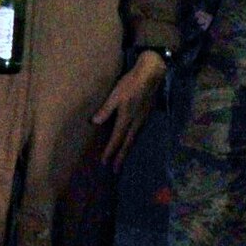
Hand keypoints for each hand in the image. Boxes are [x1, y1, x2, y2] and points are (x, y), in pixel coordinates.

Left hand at [91, 50, 167, 169]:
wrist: (151, 75)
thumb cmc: (130, 84)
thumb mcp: (115, 95)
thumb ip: (106, 110)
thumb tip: (94, 122)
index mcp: (126, 119)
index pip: (116, 139)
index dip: (110, 151)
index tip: (104, 162)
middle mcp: (136, 123)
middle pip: (127, 144)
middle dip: (120, 157)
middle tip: (115, 170)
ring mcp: (143, 120)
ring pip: (134, 140)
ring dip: (127, 151)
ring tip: (122, 159)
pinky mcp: (146, 116)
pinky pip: (138, 134)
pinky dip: (132, 142)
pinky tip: (131, 141)